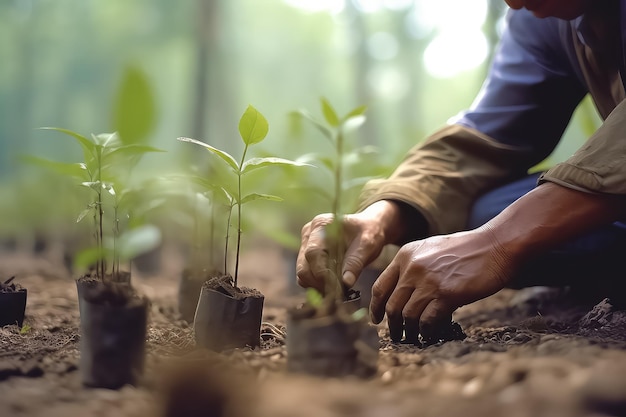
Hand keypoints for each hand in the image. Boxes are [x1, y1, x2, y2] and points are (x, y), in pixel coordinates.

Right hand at [296, 201, 412, 292]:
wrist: (368, 228)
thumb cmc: (369, 233)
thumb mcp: (367, 245)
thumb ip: (356, 262)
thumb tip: (346, 282)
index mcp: (321, 225)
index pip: (313, 253)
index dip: (323, 273)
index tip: (338, 288)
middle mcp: (309, 234)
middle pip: (303, 266)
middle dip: (319, 284)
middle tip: (338, 294)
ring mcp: (306, 245)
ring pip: (303, 273)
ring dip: (317, 286)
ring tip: (337, 291)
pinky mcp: (307, 256)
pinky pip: (307, 275)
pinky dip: (317, 285)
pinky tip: (333, 287)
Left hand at [370, 227, 513, 342]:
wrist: (495, 246)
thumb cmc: (467, 250)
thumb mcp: (431, 250)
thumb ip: (414, 267)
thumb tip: (404, 293)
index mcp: (405, 256)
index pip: (380, 286)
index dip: (376, 307)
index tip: (376, 319)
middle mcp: (412, 268)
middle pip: (392, 305)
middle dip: (392, 324)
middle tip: (396, 335)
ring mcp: (428, 282)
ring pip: (407, 316)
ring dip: (409, 331)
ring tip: (413, 338)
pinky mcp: (446, 295)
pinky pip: (427, 321)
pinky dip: (426, 332)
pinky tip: (430, 335)